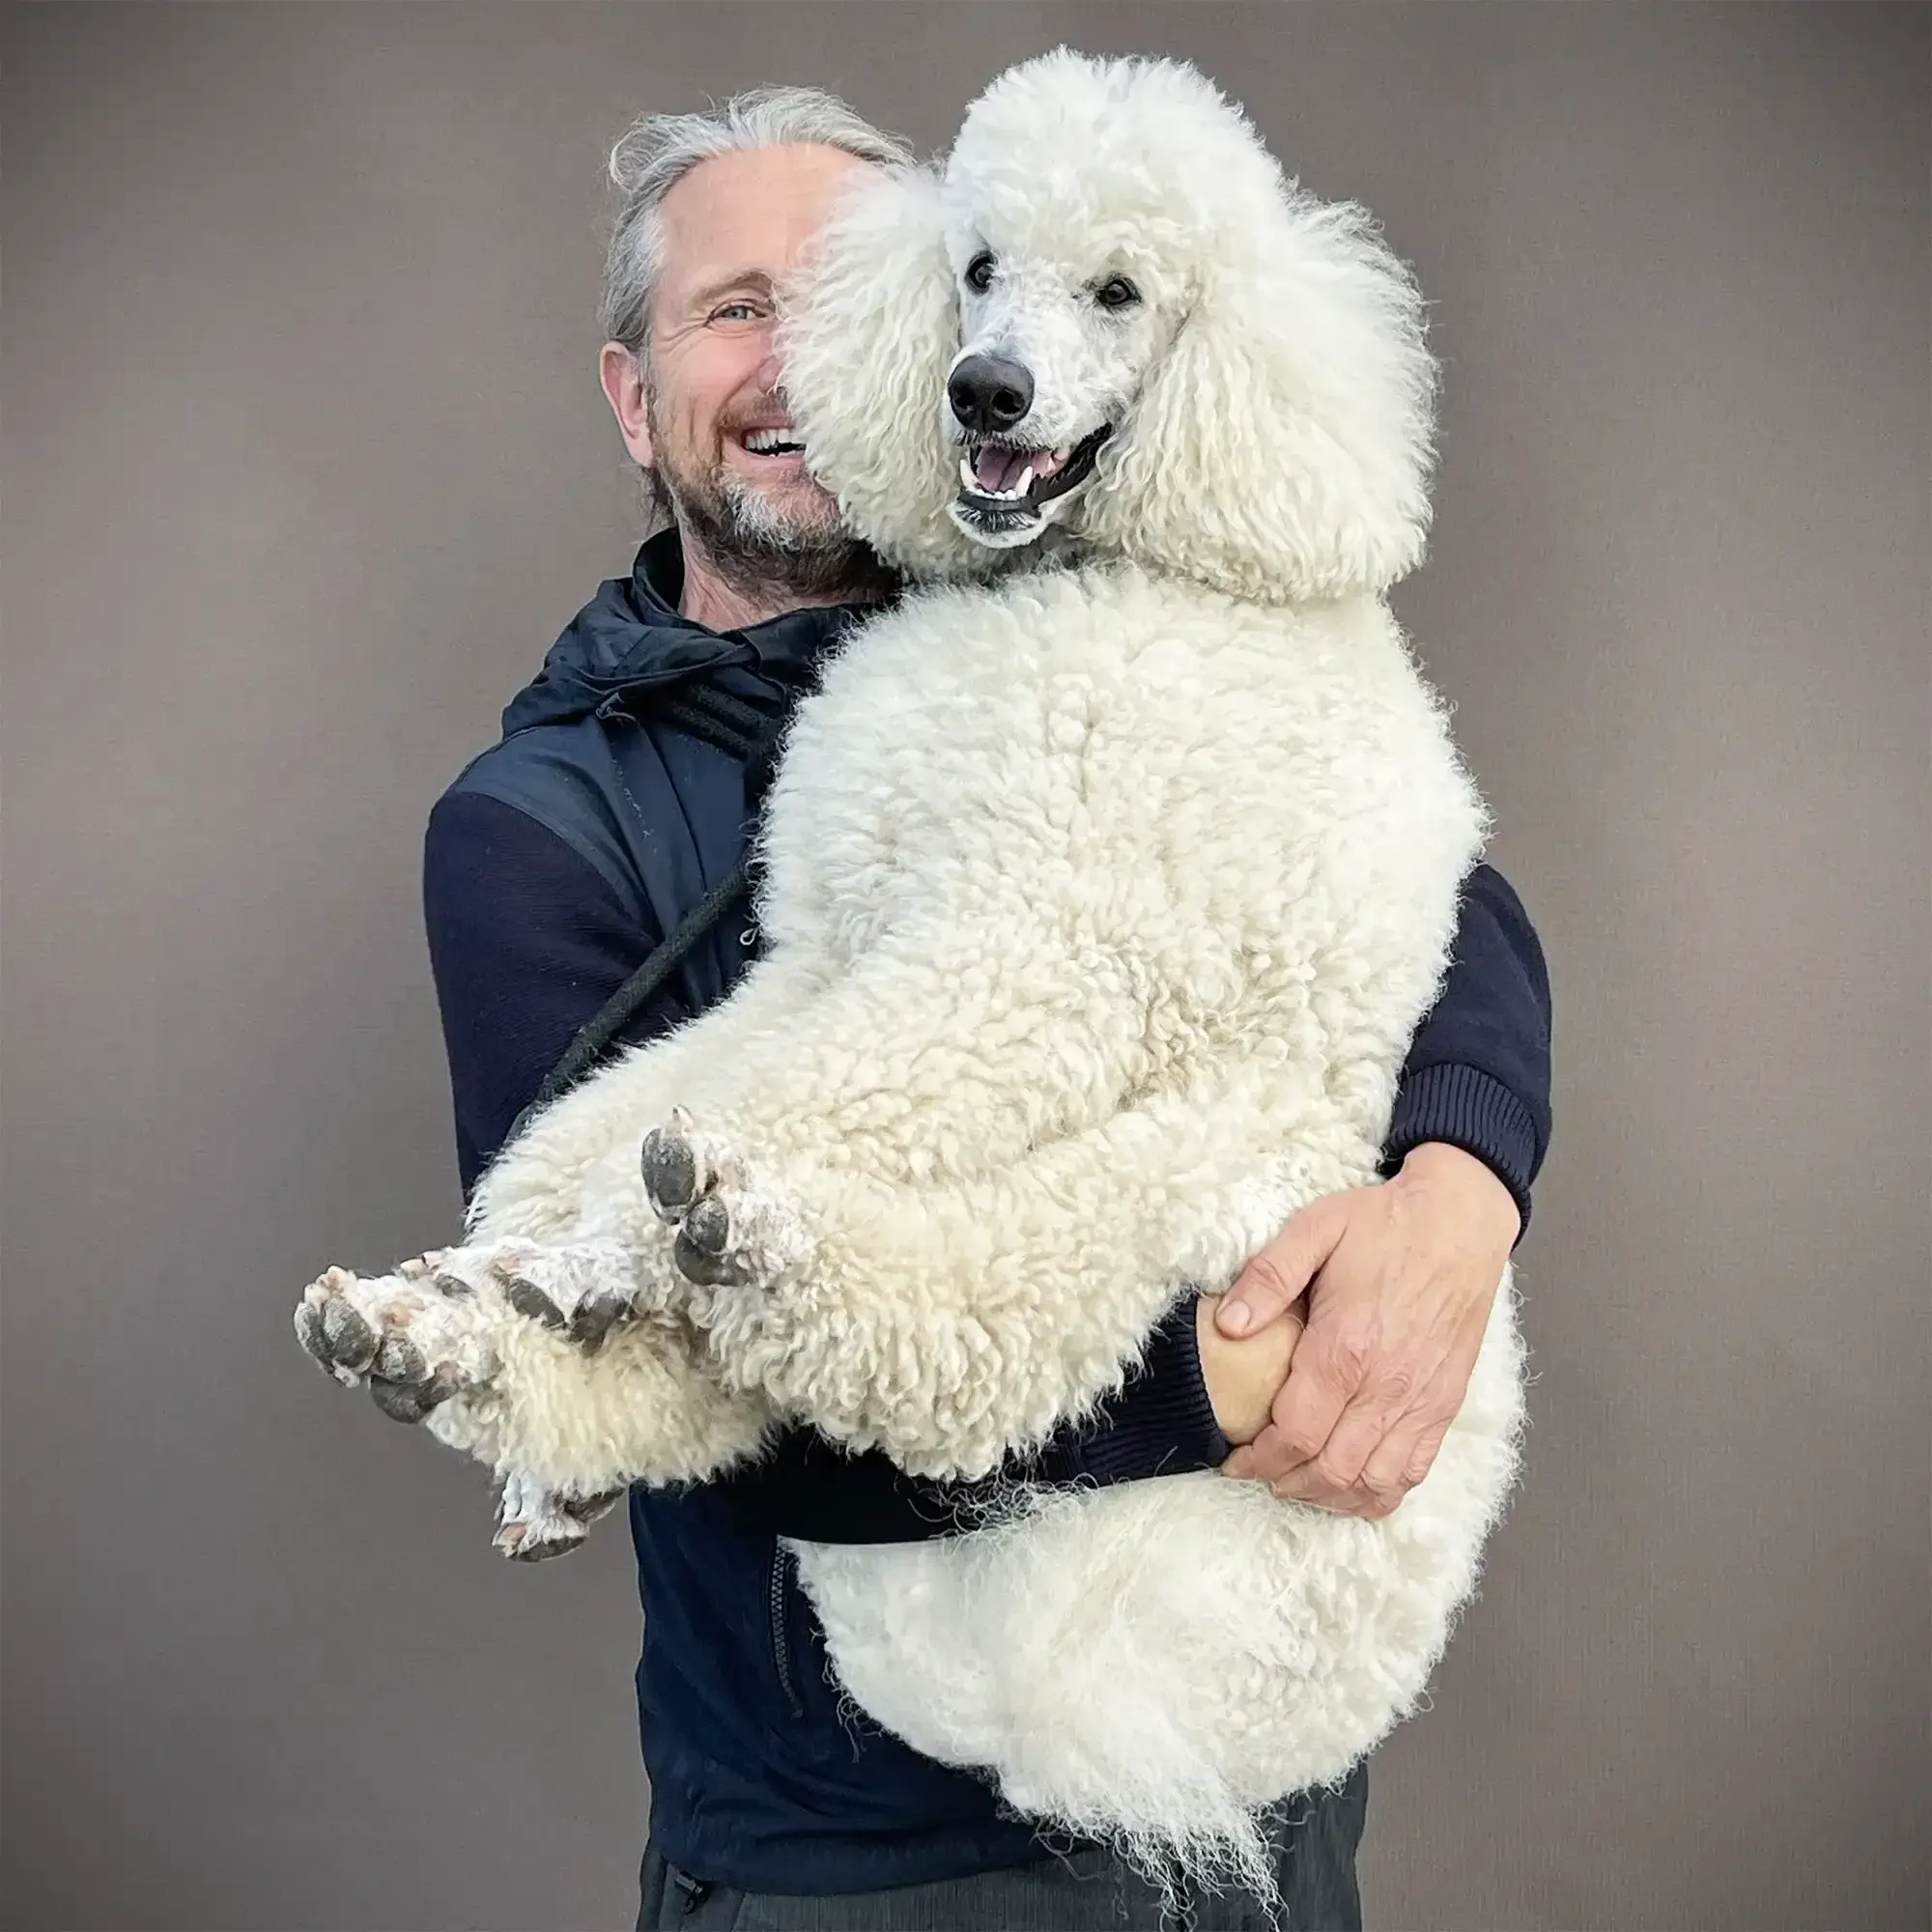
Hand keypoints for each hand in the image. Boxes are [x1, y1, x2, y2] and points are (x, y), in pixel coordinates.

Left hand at [1214, 1143, 1518, 1515]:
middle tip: (1258, 1472)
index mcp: (1347, 1347)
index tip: (1235, 1460)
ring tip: (1296, 1482)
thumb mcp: (1314, 1228)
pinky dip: (1377, 1493)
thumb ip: (1267, 1276)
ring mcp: (1422, 1402)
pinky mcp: (1444, 1406)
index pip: (1296, 1434)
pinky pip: (1413, 1473)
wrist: (1459, 1222)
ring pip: (1373, 1484)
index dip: (1258, 1460)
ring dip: (1329, 1496)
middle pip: (1331, 1470)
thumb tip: (1228, 1324)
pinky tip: (1349, 1484)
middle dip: (1285, 1482)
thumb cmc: (1384, 1225)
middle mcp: (1388, 1385)